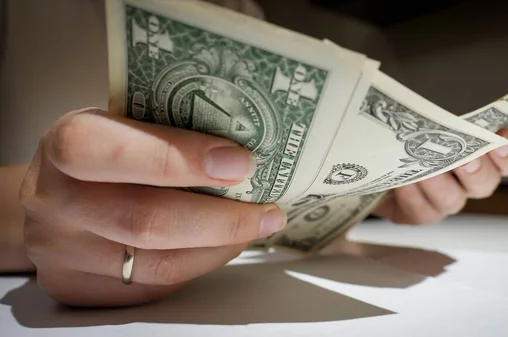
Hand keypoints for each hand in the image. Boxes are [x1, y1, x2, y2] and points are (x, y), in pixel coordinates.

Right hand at [19, 108, 285, 306]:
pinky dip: (199, 265)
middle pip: (145, 221)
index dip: (181, 158)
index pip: (117, 152)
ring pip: (157, 265)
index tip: (240, 162)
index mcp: (66, 144)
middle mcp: (56, 201)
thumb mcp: (119, 124)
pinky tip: (221, 246)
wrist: (50, 199)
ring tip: (257, 227)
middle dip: (221, 219)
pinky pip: (154, 287)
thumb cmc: (101, 154)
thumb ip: (166, 133)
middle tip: (267, 210)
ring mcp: (63, 252)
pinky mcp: (78, 289)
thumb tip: (248, 146)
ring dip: (220, 247)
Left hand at [373, 129, 507, 224]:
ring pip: (452, 201)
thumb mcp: (424, 116)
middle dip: (478, 170)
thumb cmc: (406, 132)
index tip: (502, 139)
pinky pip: (422, 212)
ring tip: (428, 171)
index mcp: (479, 156)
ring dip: (442, 185)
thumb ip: (439, 116)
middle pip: (485, 184)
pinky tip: (403, 183)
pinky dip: (414, 197)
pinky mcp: (416, 214)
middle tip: (468, 159)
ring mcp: (442, 201)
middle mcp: (466, 184)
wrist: (374, 157)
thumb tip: (438, 113)